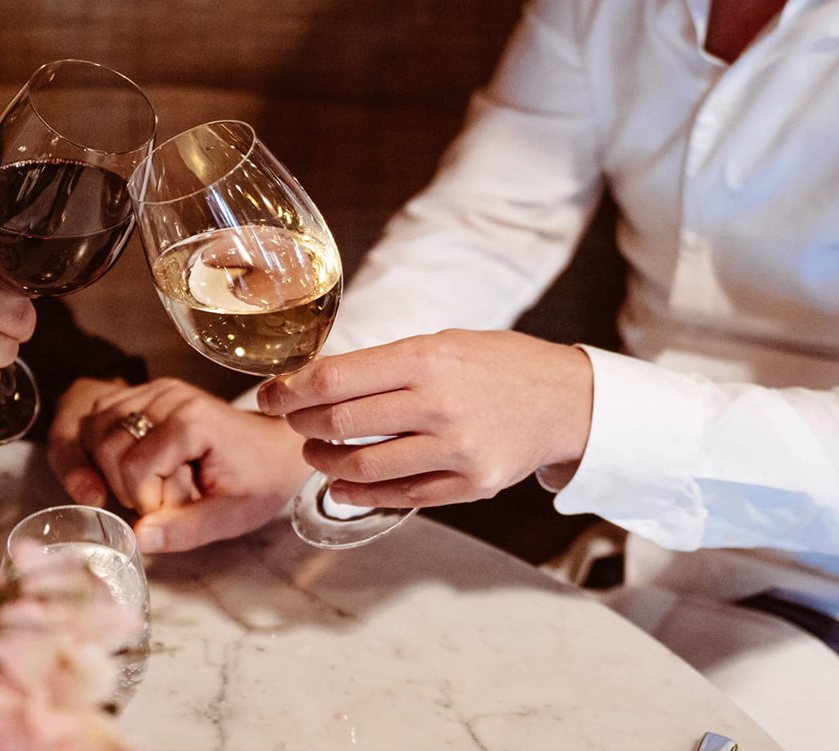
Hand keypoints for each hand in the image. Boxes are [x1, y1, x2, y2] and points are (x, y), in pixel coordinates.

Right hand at [48, 377, 309, 552]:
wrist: (277, 448)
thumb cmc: (259, 481)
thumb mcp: (229, 517)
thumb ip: (183, 530)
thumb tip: (138, 538)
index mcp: (192, 421)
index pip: (133, 466)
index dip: (143, 499)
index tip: (170, 510)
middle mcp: (168, 396)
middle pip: (107, 444)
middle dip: (123, 483)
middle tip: (158, 498)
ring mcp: (155, 389)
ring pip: (94, 428)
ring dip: (107, 465)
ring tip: (146, 482)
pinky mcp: (146, 392)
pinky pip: (98, 417)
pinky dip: (102, 448)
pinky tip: (130, 468)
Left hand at [256, 330, 591, 507]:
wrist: (567, 401)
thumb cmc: (497, 365)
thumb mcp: (443, 343)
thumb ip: (385, 363)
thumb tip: (314, 380)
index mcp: (427, 359)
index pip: (335, 378)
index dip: (289, 390)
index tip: (271, 394)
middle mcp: (440, 404)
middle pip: (340, 422)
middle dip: (300, 423)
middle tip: (289, 420)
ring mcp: (457, 450)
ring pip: (362, 465)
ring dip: (324, 461)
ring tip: (314, 450)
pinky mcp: (470, 485)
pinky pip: (399, 495)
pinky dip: (359, 494)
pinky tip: (340, 486)